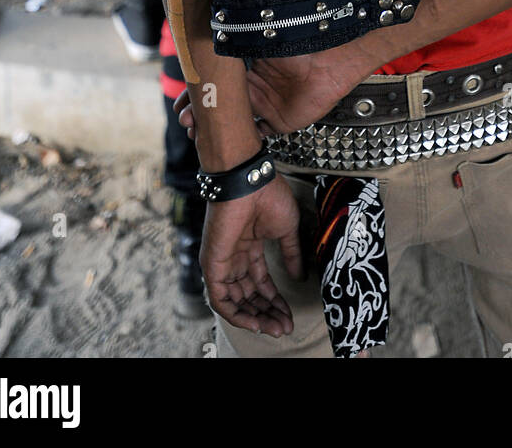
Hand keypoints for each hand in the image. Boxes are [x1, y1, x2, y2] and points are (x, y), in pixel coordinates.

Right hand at [173, 34, 383, 139]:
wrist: (328, 55)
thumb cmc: (295, 36)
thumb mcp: (256, 33)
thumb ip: (234, 34)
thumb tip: (205, 27)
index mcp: (248, 65)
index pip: (218, 82)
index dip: (200, 91)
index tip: (184, 99)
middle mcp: (257, 85)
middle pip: (223, 104)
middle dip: (202, 112)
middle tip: (187, 119)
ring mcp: (269, 103)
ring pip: (236, 121)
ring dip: (218, 128)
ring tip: (200, 131)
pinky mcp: (282, 121)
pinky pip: (259, 134)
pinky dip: (242, 138)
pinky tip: (226, 139)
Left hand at [199, 176, 302, 335]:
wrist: (250, 182)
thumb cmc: (269, 196)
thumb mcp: (287, 229)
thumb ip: (291, 254)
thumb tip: (299, 275)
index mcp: (249, 247)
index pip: (260, 282)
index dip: (275, 300)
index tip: (290, 315)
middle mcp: (234, 257)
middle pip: (249, 294)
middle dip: (267, 313)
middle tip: (285, 327)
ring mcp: (222, 261)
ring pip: (236, 301)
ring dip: (255, 317)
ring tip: (276, 327)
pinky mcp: (212, 265)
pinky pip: (220, 299)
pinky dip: (237, 315)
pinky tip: (256, 322)